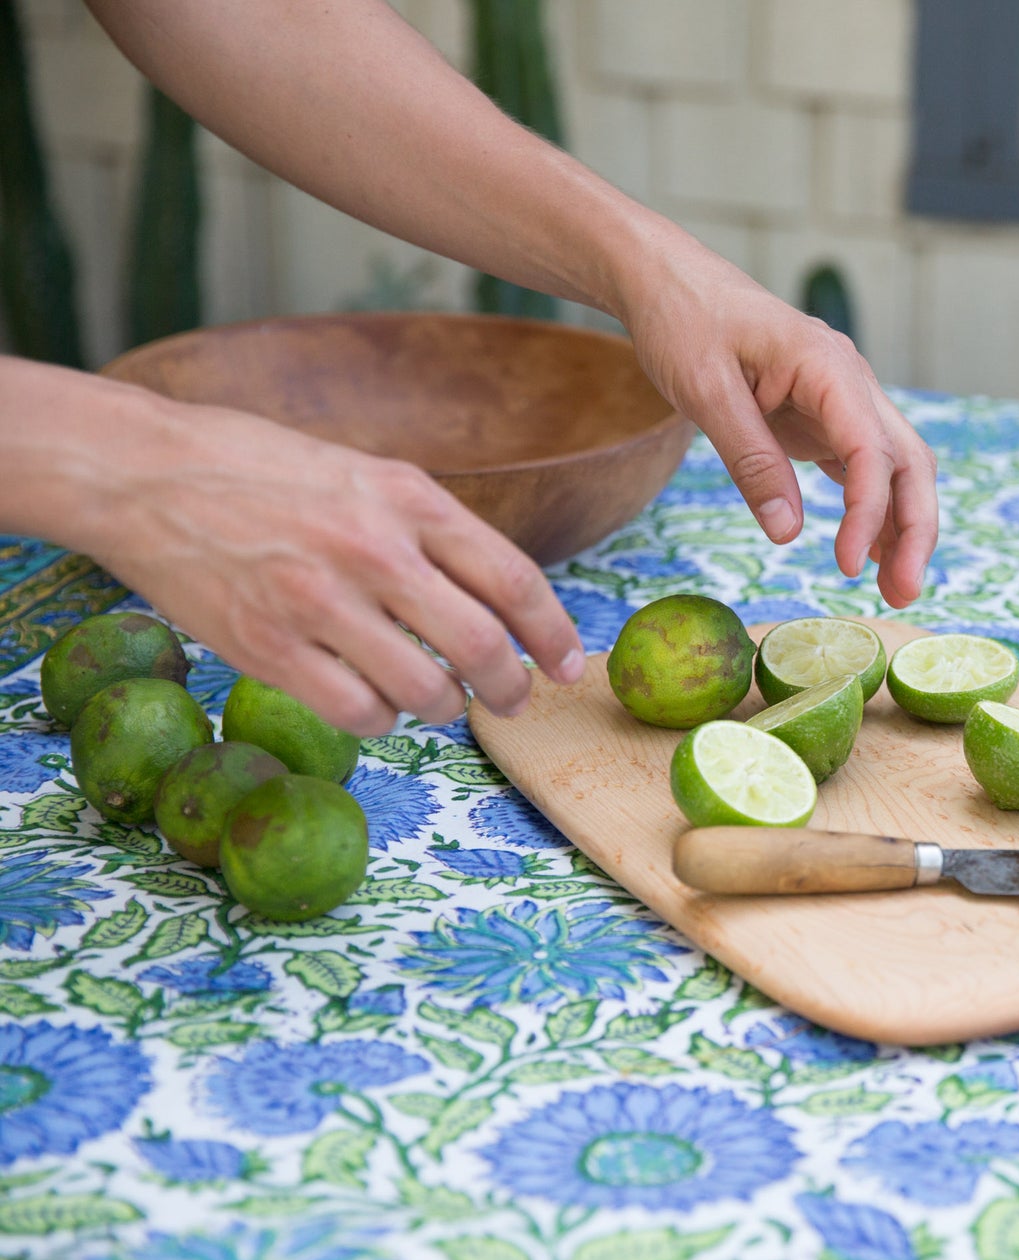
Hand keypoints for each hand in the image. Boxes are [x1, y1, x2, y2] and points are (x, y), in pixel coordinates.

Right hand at [76, 388, 583, 735]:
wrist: (144, 473)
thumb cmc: (262, 472)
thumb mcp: (366, 474)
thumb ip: (431, 530)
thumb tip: (501, 600)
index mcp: (408, 498)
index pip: (513, 579)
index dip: (553, 633)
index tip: (567, 665)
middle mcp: (373, 550)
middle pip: (482, 646)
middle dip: (510, 687)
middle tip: (511, 700)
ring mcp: (319, 602)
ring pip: (425, 692)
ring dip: (441, 706)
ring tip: (430, 694)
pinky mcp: (268, 648)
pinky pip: (359, 714)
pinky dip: (380, 720)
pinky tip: (372, 701)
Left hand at [616, 230, 938, 608]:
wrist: (669, 281)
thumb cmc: (684, 321)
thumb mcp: (706, 393)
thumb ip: (751, 461)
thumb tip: (788, 533)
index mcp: (827, 365)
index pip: (872, 449)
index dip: (867, 513)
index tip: (844, 564)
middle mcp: (851, 381)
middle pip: (908, 462)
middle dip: (915, 531)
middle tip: (902, 595)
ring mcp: (843, 399)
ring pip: (897, 468)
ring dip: (901, 527)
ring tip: (894, 590)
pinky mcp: (826, 416)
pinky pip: (865, 467)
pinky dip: (873, 510)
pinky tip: (868, 554)